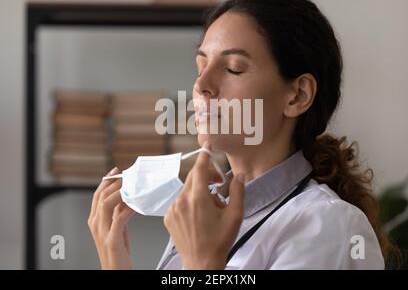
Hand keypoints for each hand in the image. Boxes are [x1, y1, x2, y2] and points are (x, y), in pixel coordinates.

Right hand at [88, 167, 135, 269]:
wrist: (115, 272)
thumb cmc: (117, 251)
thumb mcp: (116, 228)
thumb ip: (117, 213)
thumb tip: (126, 196)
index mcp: (94, 220)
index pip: (97, 195)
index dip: (106, 181)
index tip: (116, 171)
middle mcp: (95, 224)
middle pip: (101, 196)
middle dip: (114, 183)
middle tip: (128, 176)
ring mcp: (102, 232)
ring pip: (106, 204)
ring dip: (120, 192)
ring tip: (131, 185)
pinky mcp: (112, 240)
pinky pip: (119, 219)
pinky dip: (128, 208)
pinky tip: (136, 204)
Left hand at [164, 143, 244, 269]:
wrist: (201, 264)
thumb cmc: (219, 242)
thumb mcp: (235, 216)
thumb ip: (237, 192)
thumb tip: (239, 176)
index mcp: (198, 198)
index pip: (200, 168)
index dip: (204, 155)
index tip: (207, 144)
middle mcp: (182, 201)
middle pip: (193, 177)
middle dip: (206, 175)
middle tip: (219, 183)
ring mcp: (173, 209)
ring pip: (187, 189)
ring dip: (199, 191)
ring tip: (210, 208)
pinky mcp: (168, 217)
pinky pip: (180, 201)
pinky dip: (189, 202)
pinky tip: (198, 216)